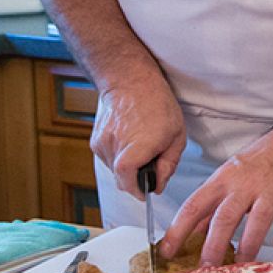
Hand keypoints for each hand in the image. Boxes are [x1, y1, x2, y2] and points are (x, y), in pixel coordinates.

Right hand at [92, 82, 185, 199]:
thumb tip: (158, 186)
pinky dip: (119, 157)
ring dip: (127, 167)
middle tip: (149, 165)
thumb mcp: (177, 136)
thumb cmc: (157, 104)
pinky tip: (129, 140)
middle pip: (121, 179)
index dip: (137, 190)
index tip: (146, 191)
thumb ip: (168, 165)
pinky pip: (108, 159)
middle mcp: (116, 147)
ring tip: (140, 146)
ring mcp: (102, 144)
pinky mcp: (95, 140)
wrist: (130, 81)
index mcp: (137, 146)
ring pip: (114, 170)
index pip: (128, 182)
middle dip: (135, 179)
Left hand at [159, 128, 272, 265]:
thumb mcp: (227, 175)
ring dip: (248, 245)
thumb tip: (191, 233)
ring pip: (258, 219)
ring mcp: (272, 189)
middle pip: (225, 216)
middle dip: (214, 245)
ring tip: (241, 263)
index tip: (167, 251)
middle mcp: (246, 184)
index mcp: (224, 179)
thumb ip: (211, 204)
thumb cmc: (259, 160)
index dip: (178, 230)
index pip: (195, 205)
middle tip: (206, 268)